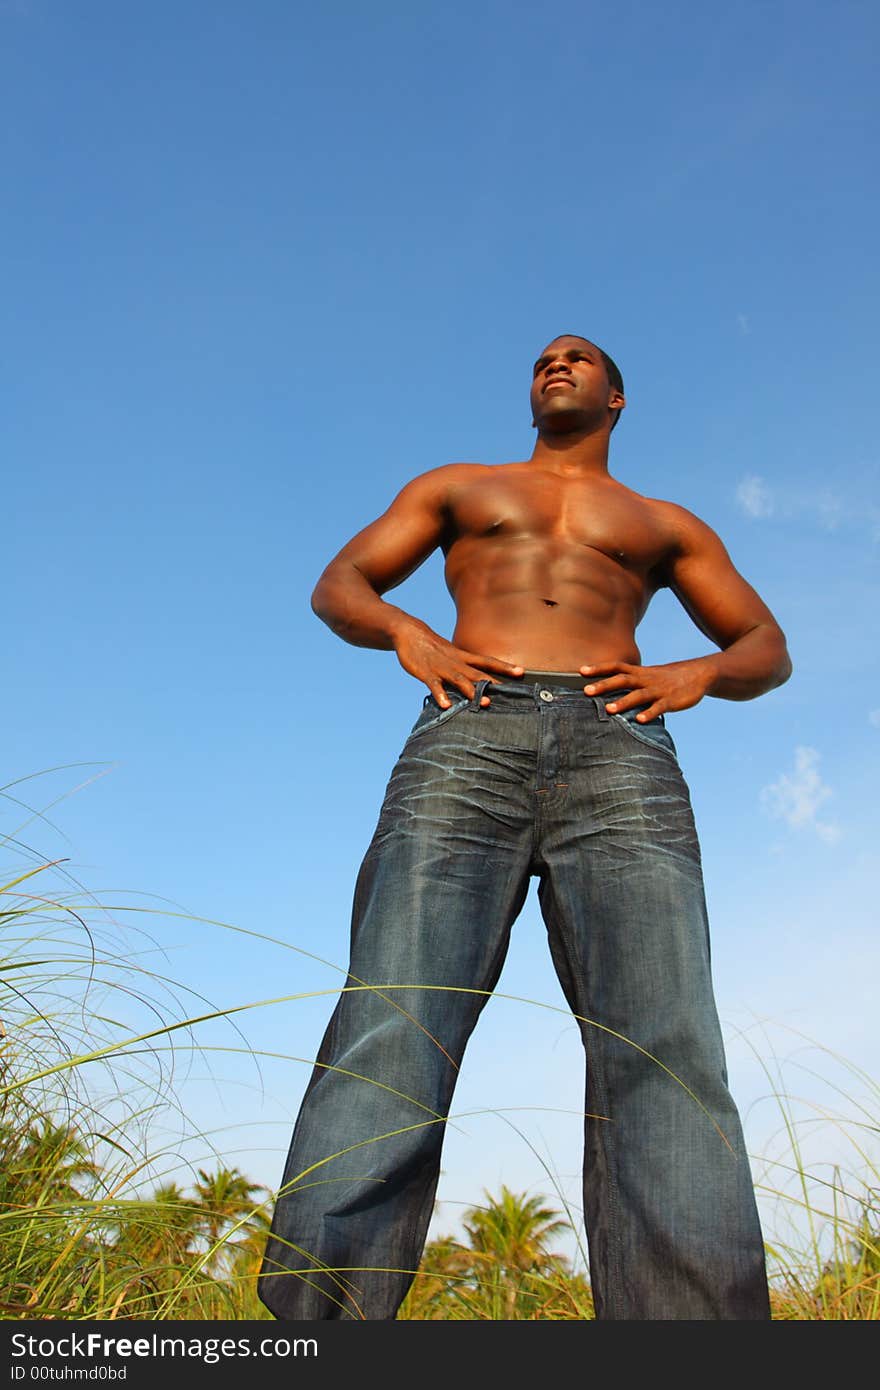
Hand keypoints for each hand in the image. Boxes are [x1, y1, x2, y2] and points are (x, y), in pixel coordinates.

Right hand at [393, 619, 523, 707]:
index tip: (522, 672)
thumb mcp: (452, 655)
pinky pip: (434, 685)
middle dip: (493, 683)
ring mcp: (441, 668)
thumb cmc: (433, 648)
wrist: (409, 632)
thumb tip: (479, 678)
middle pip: (478, 673)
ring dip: (472, 691)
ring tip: (484, 702)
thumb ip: (464, 667)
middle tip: (510, 694)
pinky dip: (440, 695)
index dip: (505, 666)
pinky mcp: (426, 673)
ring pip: (459, 680)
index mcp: (463, 657)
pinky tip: (446, 705)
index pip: (488, 661)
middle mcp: (456, 662)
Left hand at [579, 657, 715, 722]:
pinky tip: (640, 720)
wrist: (700, 674)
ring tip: (609, 710)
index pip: (616, 667)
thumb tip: (609, 689)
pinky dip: (650, 713)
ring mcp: (658, 690)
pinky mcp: (671, 701)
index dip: (599, 668)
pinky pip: (659, 707)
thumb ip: (631, 681)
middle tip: (587, 691)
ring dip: (624, 702)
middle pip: (622, 679)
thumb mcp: (648, 676)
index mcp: (640, 672)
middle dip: (604, 685)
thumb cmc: (668, 678)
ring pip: (638, 695)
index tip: (580, 671)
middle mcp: (646, 679)